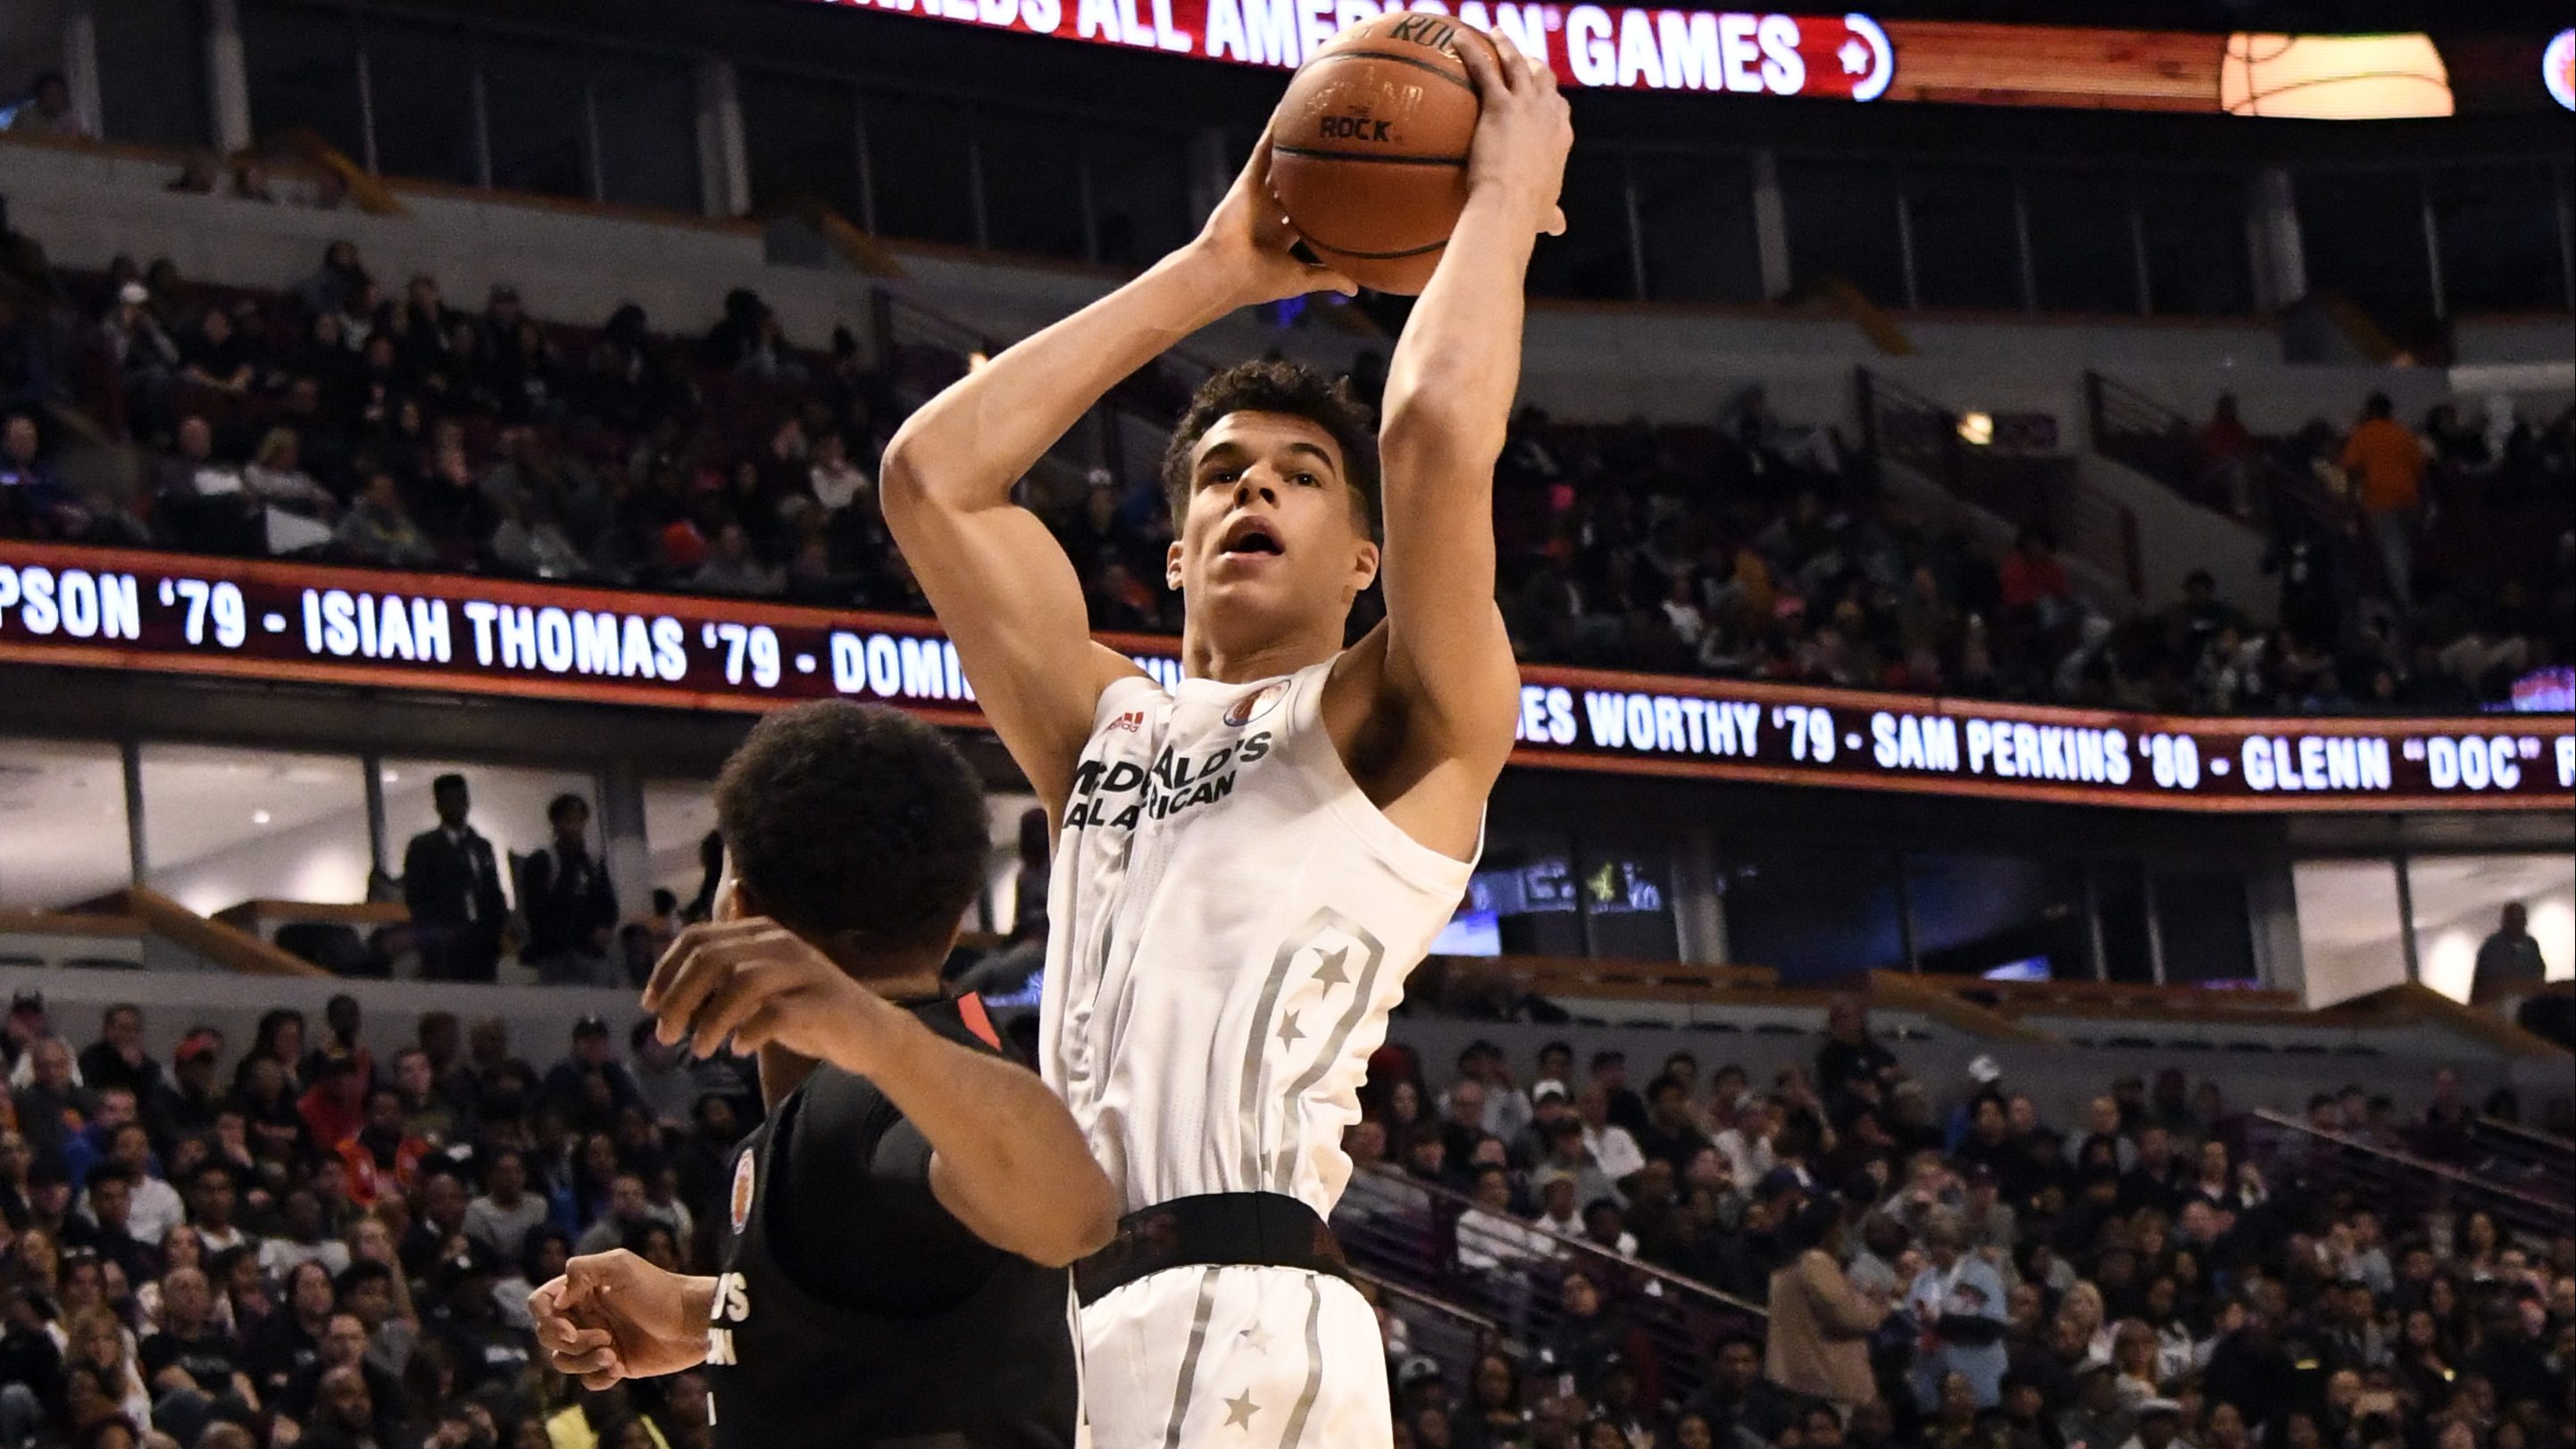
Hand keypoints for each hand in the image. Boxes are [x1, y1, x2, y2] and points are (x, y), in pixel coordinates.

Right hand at [531, 1251, 707, 1389]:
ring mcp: (598, 1341)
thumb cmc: (659, 1290)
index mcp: (583, 1289)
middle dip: (569, 1341)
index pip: (540, 1302)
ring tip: (611, 1354)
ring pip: (563, 1360)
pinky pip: (587, 1380)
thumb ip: (582, 1271)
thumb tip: (557, 1300)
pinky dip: (597, 1377)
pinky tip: (619, 1367)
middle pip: (546, 1334)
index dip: (546, 1318)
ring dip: (582, 1361)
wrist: (693, 1321)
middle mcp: (586, 1314)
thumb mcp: (620, 1266)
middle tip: (604, 1337)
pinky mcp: (613, 1364)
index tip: (570, 1327)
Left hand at [642, 918, 890, 1066]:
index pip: (697, 937)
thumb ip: (721, 976)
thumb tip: (666, 983)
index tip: (649, 1004)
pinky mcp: (825, 1002)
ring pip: (742, 982)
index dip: (666, 969)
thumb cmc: (804, 1009)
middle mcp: (781, 943)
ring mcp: (805, 971)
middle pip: (712, 958)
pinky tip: (740, 1049)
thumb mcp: (757, 987)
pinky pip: (778, 1012)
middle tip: (665, 1035)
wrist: (869, 1032)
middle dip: (679, 998)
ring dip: (711, 1020)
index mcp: (760, 933)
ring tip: (700, 1050)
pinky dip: (750, 1032)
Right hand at [1187, 133, 1355, 307]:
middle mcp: (1272, 212)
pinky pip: (1264, 151)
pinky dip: (1274, 130)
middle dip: (1314, 170)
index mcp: (1283, 235)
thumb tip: (1357, 287)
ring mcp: (1259, 195)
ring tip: (1315, 117)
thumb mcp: (1301, 278)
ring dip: (1295, 141)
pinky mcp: (1248, 182)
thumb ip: (1329, 276)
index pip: (1310, 214)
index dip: (1325, 203)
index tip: (1348, 190)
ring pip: (1282, 163)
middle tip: (1338, 150)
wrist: (1225, 272)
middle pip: (1298, 184)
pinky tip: (1288, 109)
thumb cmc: (1259, 280)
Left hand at [1455, 29, 1571, 235]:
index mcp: (1560, 138)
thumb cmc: (1525, 215)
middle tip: (1521, 56)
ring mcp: (1527, 106)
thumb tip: (1557, 226)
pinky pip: (1484, 69)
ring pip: (1518, 64)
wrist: (1510, 206)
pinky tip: (1456, 38)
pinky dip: (1471, 50)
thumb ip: (1550, 216)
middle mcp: (1549, 115)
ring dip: (1506, 45)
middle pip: (1544, 79)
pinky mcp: (1500, 104)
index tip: (1543, 92)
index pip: (1559, 109)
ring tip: (1494, 33)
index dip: (1550, 98)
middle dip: (1534, 64)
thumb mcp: (1543, 213)